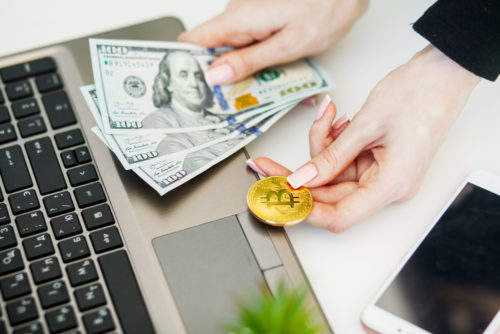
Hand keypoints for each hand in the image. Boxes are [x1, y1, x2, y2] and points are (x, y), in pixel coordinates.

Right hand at [178, 0, 367, 84]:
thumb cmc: (324, 11)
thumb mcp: (287, 46)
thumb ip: (249, 62)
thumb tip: (215, 76)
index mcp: (237, 19)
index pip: (191, 41)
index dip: (186, 67)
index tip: (194, 91)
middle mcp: (236, 14)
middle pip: (209, 49)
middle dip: (218, 75)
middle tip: (233, 97)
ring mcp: (245, 15)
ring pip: (227, 47)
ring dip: (237, 69)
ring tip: (257, 85)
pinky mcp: (256, 18)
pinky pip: (242, 42)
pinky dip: (249, 58)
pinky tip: (266, 70)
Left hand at [247, 45, 479, 232]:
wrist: (441, 74)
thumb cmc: (418, 94)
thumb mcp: (365, 125)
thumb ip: (330, 156)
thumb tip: (301, 180)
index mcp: (391, 184)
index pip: (340, 215)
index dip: (305, 212)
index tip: (278, 201)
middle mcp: (387, 186)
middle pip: (330, 194)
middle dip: (298, 176)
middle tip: (266, 164)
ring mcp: (382, 175)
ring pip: (333, 174)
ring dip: (320, 148)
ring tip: (324, 118)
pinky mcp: (377, 162)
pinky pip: (343, 161)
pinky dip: (332, 143)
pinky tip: (334, 123)